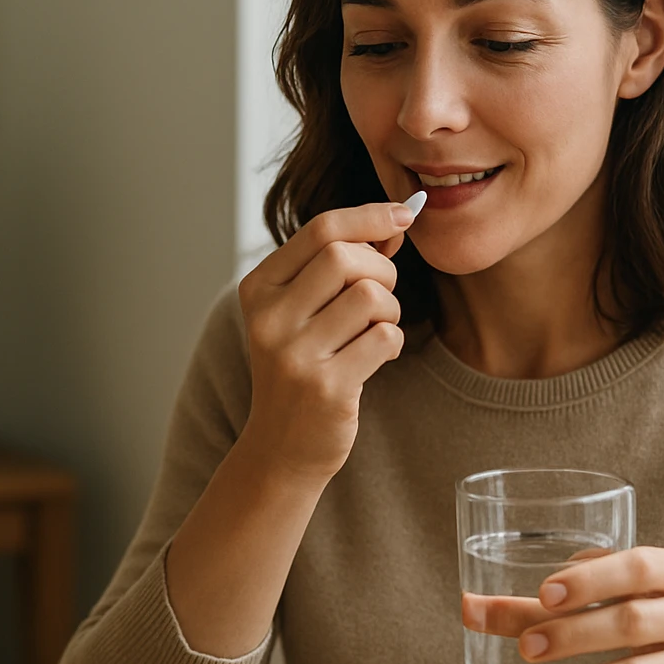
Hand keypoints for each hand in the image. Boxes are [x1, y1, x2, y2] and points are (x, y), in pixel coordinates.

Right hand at [234, 201, 413, 485]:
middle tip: (381, 297)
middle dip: (381, 269)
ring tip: (377, 330)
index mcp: (259, 289)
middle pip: (345, 256)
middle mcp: (269, 318)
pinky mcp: (326, 386)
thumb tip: (396, 220)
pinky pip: (385, 337)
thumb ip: (338, 264)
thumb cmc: (302, 367)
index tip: (404, 215)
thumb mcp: (302, 310)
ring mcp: (294, 354)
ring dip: (390, 309)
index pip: (320, 230)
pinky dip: (394, 341)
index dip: (370, 216)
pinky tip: (378, 356)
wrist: (282, 447)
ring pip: (369, 296)